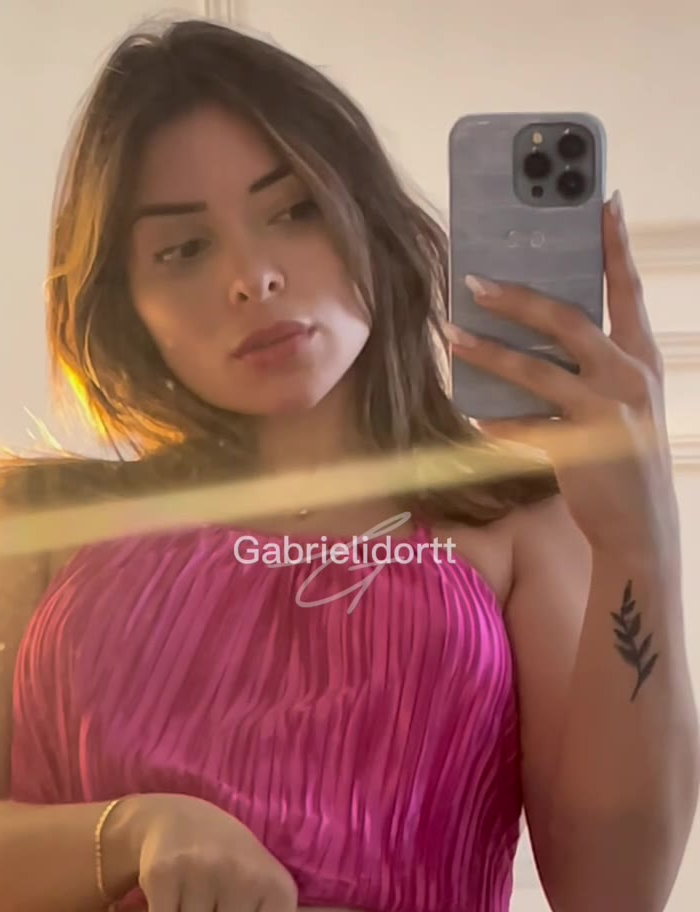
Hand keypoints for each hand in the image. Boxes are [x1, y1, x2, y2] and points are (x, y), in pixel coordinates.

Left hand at [446, 191, 678, 563]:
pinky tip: (472, 414)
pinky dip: (496, 421)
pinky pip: (525, 427)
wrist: (641, 528)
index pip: (628, 290)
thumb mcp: (625, 404)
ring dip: (487, 352)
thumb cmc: (626, 461)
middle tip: (473, 281)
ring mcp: (605, 412)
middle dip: (518, 297)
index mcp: (643, 358)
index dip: (615, 244)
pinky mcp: (579, 448)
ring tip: (451, 336)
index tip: (603, 199)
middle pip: (567, 320)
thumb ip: (596, 368)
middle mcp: (629, 376)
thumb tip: (544, 334)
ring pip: (535, 370)